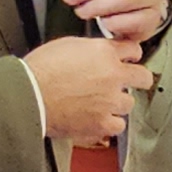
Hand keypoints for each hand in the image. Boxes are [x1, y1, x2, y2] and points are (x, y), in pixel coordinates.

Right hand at [24, 32, 145, 143]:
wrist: (28, 96)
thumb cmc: (39, 71)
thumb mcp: (67, 45)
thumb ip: (91, 49)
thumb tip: (98, 51)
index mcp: (104, 52)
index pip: (133, 49)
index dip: (130, 55)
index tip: (129, 59)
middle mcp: (112, 76)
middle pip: (142, 77)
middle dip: (137, 78)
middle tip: (129, 81)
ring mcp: (109, 101)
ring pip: (128, 103)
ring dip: (118, 103)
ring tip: (102, 102)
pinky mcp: (101, 123)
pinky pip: (118, 125)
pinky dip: (110, 123)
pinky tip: (100, 118)